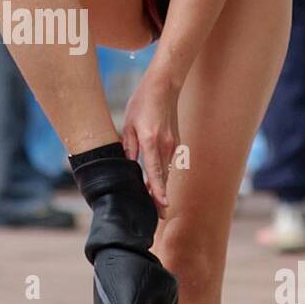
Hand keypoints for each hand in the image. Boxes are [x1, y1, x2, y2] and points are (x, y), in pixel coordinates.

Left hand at [121, 70, 181, 215]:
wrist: (164, 87)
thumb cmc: (142, 103)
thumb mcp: (128, 124)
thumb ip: (129, 147)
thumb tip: (128, 166)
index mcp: (151, 140)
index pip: (155, 171)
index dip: (158, 190)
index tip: (162, 206)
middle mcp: (166, 145)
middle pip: (164, 177)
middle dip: (161, 197)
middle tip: (159, 216)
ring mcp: (173, 144)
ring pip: (167, 172)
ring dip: (161, 187)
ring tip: (156, 205)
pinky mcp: (176, 143)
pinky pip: (168, 164)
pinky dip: (163, 174)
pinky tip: (155, 183)